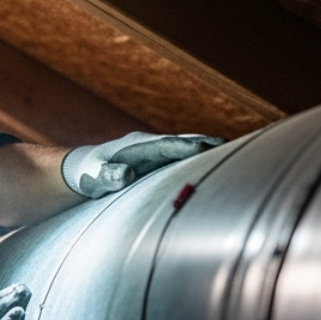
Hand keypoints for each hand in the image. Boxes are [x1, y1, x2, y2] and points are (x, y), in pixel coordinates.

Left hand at [62, 131, 225, 198]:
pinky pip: (183, 155)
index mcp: (139, 146)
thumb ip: (108, 175)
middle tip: (237, 148)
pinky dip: (201, 156)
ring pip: (187, 147)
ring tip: (237, 154)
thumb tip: (125, 174)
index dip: (189, 148)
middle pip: (185, 142)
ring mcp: (156, 150)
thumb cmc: (89, 175)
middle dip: (209, 144)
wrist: (83, 167)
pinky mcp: (158, 159)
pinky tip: (216, 163)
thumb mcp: (95, 177)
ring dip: (209, 149)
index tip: (209, 150)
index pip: (169, 146)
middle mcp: (151, 144)